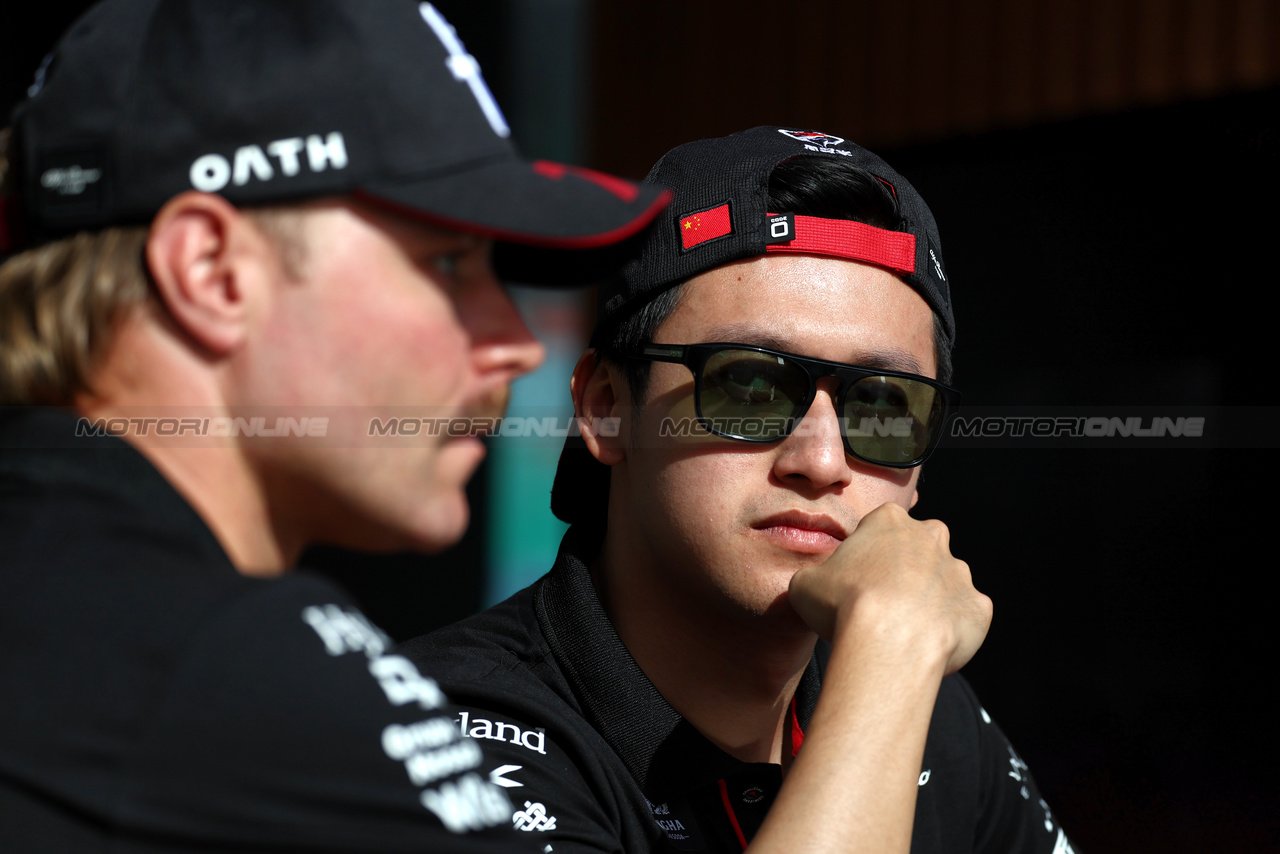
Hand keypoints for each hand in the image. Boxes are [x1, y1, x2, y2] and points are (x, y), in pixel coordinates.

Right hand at [788, 503, 991, 674]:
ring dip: (928, 600)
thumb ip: (815, 577)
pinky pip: (965, 616)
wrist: (888, 644)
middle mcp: (931, 537)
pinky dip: (950, 628)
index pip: (879, 526)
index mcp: (889, 520)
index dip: (866, 553)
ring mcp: (959, 571)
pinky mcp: (979, 607)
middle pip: (918, 548)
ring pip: (944, 582)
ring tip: (903, 629)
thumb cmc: (844, 606)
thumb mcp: (805, 583)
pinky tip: (927, 644)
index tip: (856, 578)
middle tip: (881, 602)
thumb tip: (815, 588)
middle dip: (904, 570)